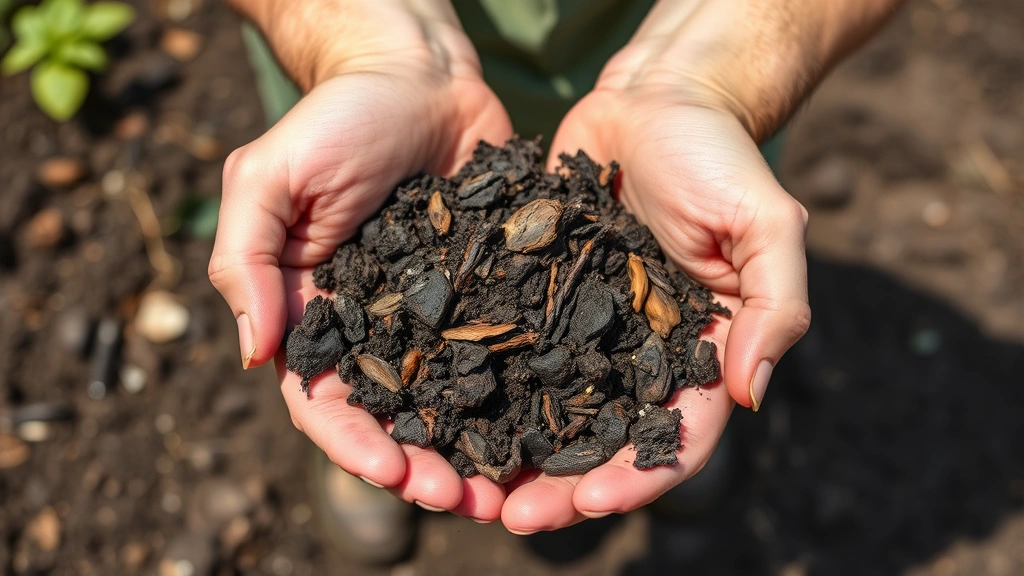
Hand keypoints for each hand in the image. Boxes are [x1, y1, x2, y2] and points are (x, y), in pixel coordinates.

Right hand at [208, 3, 511, 521]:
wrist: (419, 75)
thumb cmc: (337, 118)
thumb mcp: (268, 176)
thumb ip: (246, 260)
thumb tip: (253, 353)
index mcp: (316, 315)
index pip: (324, 401)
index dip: (352, 445)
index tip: (393, 474)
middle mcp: (377, 329)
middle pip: (394, 419)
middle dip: (422, 467)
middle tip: (464, 500)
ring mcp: (437, 317)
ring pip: (453, 402)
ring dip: (474, 451)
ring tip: (508, 490)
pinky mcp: (491, 294)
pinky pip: (503, 353)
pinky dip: (520, 397)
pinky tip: (550, 428)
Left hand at [500, 65, 810, 531]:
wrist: (656, 101)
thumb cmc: (717, 155)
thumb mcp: (764, 224)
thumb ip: (773, 307)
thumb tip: (751, 395)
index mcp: (697, 350)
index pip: (674, 435)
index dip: (637, 477)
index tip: (590, 502)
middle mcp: (638, 353)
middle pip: (603, 439)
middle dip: (564, 486)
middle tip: (513, 518)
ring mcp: (585, 328)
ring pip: (550, 409)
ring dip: (515, 455)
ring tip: (469, 487)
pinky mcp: (539, 296)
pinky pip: (509, 350)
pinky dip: (482, 387)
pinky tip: (441, 413)